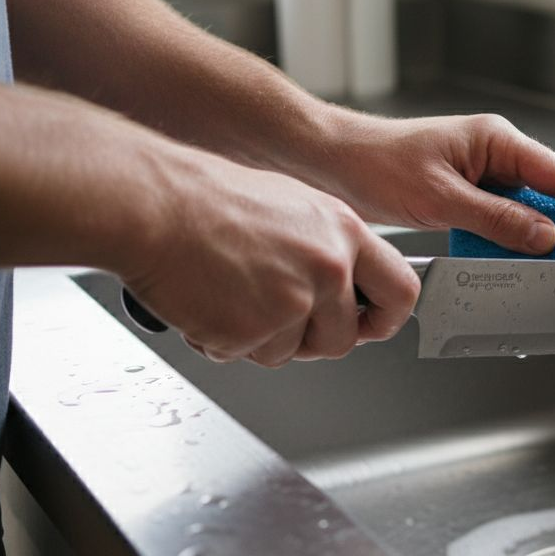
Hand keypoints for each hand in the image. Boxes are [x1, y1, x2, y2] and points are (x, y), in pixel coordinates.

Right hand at [119, 149, 420, 366]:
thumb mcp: (295, 206)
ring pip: (292, 352)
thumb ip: (329, 248)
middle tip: (276, 314)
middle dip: (313, 339)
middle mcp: (327, 269)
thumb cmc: (210, 199)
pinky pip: (247, 356)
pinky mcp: (251, 332)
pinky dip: (225, 340)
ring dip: (262, 338)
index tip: (374, 324)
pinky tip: (210, 301)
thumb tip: (347, 286)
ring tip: (232, 291)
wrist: (153, 206)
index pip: (401, 290)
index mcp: (345, 232)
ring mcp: (291, 303)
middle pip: (344, 338)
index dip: (387, 317)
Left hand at [310, 112, 554, 252]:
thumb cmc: (378, 164)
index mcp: (496, 140)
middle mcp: (496, 152)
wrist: (334, 161)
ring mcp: (483, 173)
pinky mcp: (469, 192)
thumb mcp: (441, 198)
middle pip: (554, 192)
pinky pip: (507, 217)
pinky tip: (529, 259)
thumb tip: (546, 236)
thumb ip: (498, 219)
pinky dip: (520, 239)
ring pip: (532, 208)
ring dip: (551, 235)